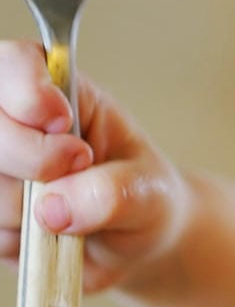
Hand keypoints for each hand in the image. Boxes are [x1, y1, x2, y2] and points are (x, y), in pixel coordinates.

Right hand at [0, 40, 190, 292]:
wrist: (134, 243)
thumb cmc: (143, 198)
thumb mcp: (149, 191)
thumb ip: (112, 192)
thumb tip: (53, 209)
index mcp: (58, 93)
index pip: (15, 63)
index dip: (27, 90)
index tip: (62, 122)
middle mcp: (13, 121)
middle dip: (28, 156)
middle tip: (77, 167)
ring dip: (27, 209)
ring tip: (69, 212)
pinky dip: (15, 240)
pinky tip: (46, 236)